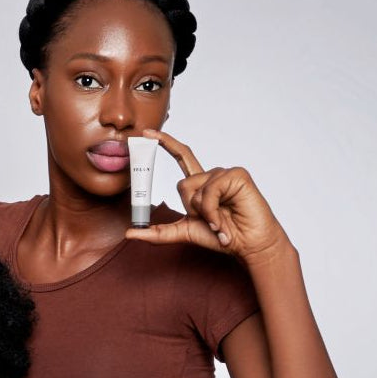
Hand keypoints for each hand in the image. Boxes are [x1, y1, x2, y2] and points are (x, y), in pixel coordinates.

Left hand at [125, 128, 289, 264]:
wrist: (247, 245)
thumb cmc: (221, 237)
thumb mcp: (183, 232)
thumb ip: (157, 232)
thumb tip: (129, 233)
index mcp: (200, 183)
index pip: (181, 157)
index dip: (165, 142)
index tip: (147, 132)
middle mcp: (212, 174)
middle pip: (182, 183)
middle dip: (191, 208)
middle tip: (210, 222)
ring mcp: (224, 173)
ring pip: (193, 188)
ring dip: (202, 212)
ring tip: (219, 221)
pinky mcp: (236, 175)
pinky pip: (208, 191)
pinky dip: (211, 211)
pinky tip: (224, 220)